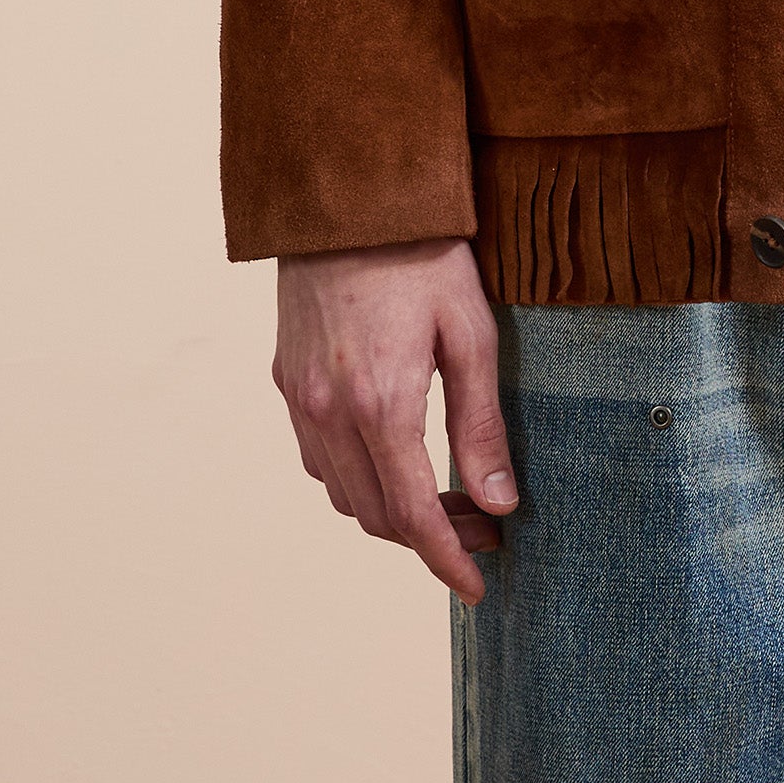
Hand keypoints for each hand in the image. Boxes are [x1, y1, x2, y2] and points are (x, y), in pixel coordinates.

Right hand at [272, 239, 516, 602]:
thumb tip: (498, 504)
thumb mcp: (472, 332)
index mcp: (381, 405)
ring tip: (447, 499)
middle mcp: (329, 413)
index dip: (448, 561)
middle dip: (431, 538)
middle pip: (377, 516)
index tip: (480, 587)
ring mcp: (299, 399)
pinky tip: (394, 460)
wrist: (346, 195)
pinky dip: (356, 478)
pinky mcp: (286, 379)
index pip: (415, 517)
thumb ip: (481, 424)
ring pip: (343, 495)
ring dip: (392, 512)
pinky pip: (318, 458)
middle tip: (484, 530)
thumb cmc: (423, 254)